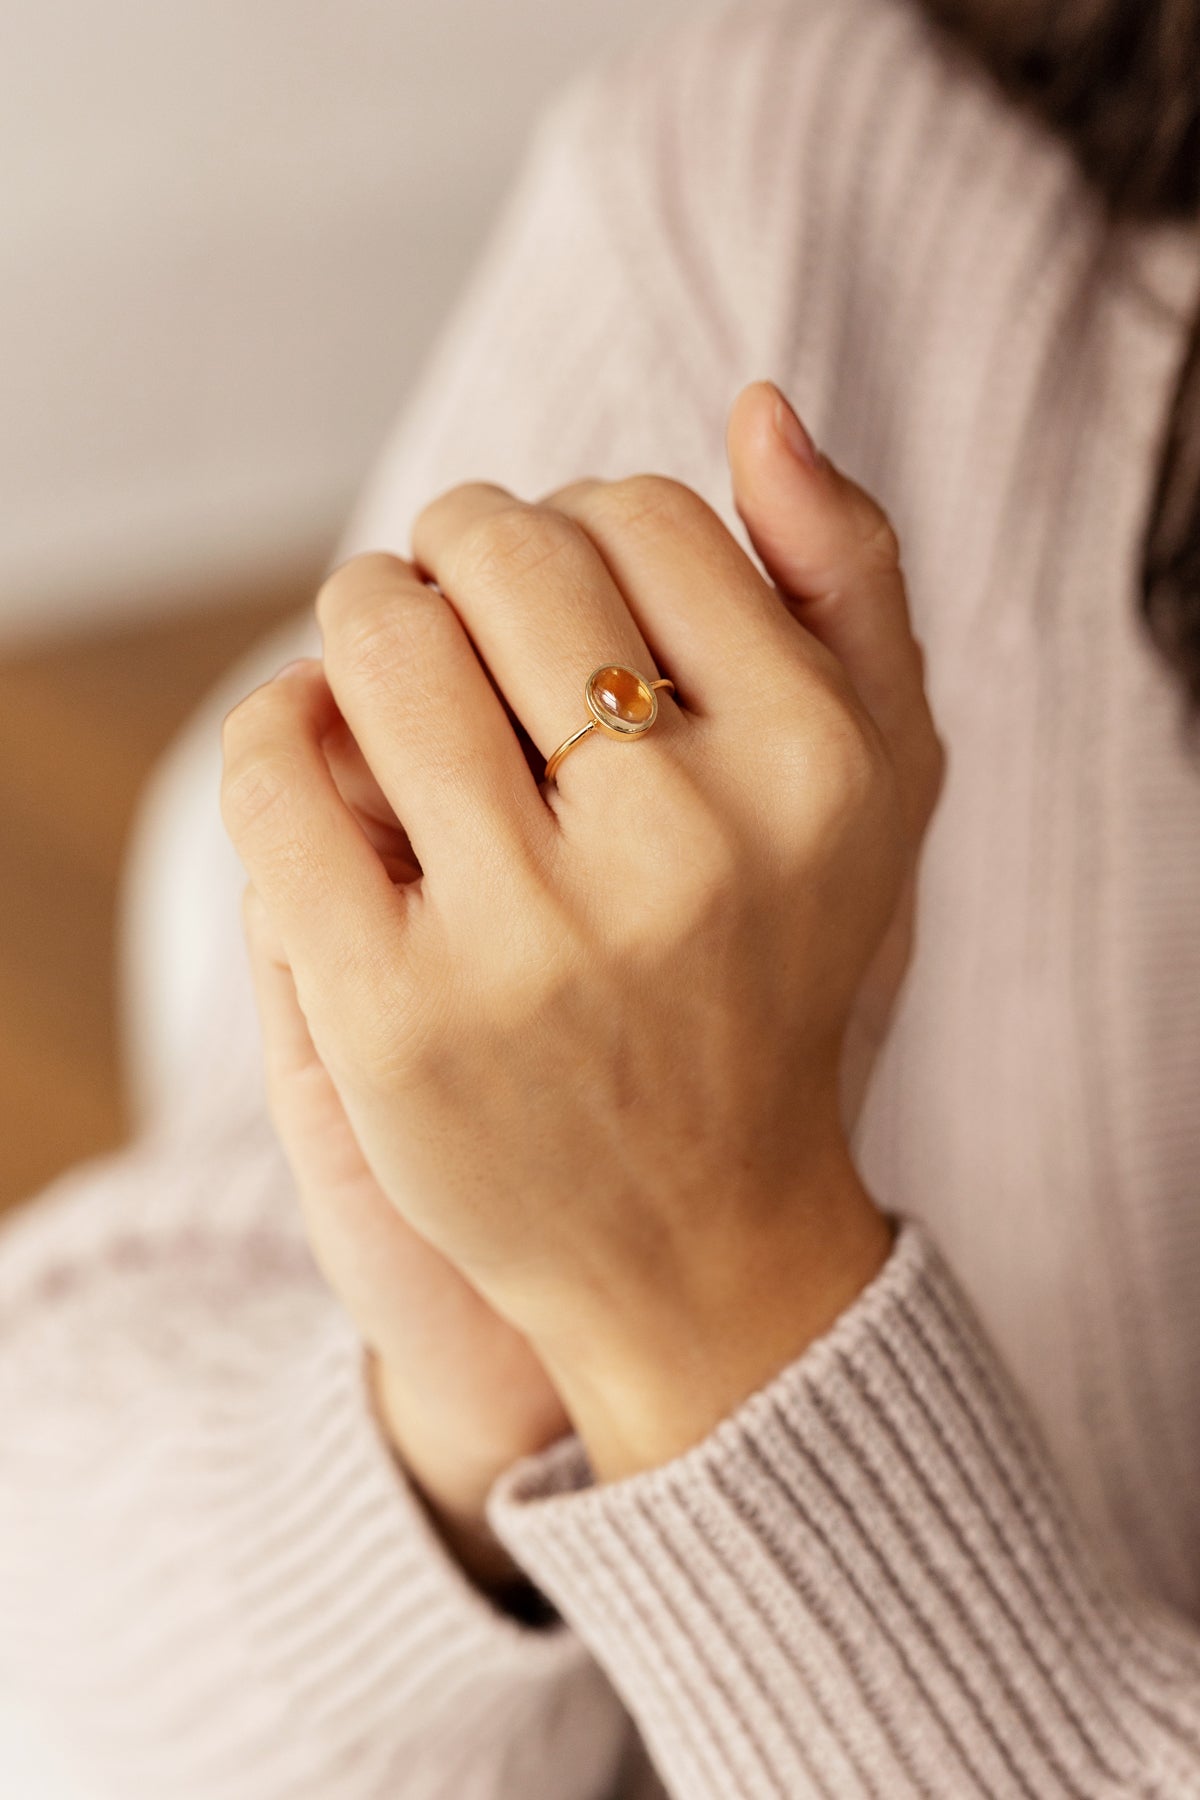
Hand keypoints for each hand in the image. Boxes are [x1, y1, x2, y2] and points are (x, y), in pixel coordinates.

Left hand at [223, 385, 941, 1483]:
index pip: (641, 511)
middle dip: (461, 553)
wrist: (697, 1244)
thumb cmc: (775, 978)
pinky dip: (273, 725)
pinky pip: (272, 767)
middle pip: (503, 549)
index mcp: (818, 766)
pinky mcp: (391, 1021)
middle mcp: (688, 847)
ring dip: (363, 617)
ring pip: (379, 633)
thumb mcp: (879, 789)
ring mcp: (532, 941)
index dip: (584, 527)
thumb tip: (755, 403)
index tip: (569, 602)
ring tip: (385, 669)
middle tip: (457, 611)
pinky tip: (312, 750)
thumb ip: (849, 585)